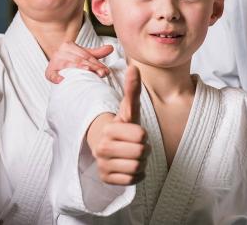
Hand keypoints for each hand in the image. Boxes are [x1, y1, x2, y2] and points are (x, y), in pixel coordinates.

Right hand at [45, 42, 113, 83]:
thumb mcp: (84, 55)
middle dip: (92, 67)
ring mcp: (54, 62)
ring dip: (79, 69)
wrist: (55, 64)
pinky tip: (62, 80)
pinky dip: (57, 78)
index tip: (105, 71)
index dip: (96, 63)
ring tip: (88, 72)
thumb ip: (97, 53)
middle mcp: (61, 52)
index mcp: (69, 45)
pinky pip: (52, 75)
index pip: (85, 55)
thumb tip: (111, 48)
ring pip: (69, 65)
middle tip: (102, 74)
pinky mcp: (49, 72)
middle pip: (79, 60)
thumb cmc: (71, 59)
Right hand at [89, 66, 148, 184]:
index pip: (141, 136)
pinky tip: (128, 166)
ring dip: (140, 162)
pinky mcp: (105, 179)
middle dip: (144, 149)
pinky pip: (132, 180)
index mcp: (109, 129)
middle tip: (135, 145)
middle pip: (141, 153)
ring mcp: (102, 164)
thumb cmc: (122, 126)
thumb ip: (132, 89)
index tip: (135, 132)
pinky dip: (136, 175)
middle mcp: (102, 148)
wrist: (106, 144)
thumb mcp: (129, 109)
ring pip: (138, 167)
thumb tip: (134, 66)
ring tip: (132, 155)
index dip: (143, 134)